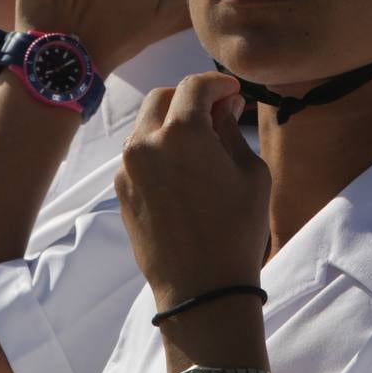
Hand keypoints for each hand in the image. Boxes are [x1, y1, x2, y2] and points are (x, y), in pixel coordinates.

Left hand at [116, 73, 270, 310]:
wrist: (202, 289)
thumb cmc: (236, 230)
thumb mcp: (251, 172)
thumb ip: (231, 129)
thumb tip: (224, 106)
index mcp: (181, 132)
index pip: (194, 85)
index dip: (217, 83)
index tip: (233, 93)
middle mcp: (145, 143)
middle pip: (163, 97)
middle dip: (189, 97)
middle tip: (216, 111)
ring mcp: (127, 168)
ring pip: (145, 124)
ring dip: (170, 122)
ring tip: (199, 142)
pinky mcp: (120, 190)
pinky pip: (138, 154)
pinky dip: (158, 149)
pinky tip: (182, 169)